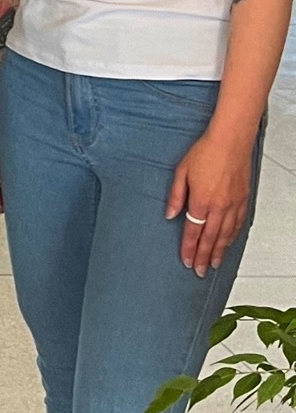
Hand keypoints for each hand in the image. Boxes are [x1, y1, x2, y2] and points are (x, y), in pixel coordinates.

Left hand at [169, 123, 256, 276]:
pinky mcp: (243, 200)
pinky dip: (232, 237)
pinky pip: (238, 224)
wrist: (230, 141)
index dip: (188, 248)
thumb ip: (175, 196)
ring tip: (213, 264)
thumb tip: (170, 215)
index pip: (192, 232)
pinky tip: (228, 243)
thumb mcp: (181, 172)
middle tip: (198, 271)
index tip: (185, 260)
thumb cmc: (205, 152)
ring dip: (219, 251)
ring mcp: (233, 204)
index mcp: (201, 201)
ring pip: (226, 235)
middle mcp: (219, 207)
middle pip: (210, 239)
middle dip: (203, 257)